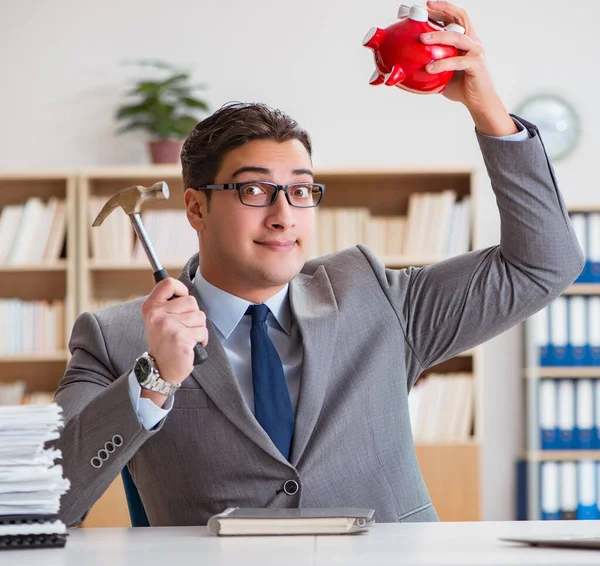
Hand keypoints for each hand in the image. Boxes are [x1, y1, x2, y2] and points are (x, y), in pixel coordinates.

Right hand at [141, 278, 207, 385]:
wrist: (159, 369)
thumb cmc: (164, 343)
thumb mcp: (157, 319)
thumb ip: (167, 304)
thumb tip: (183, 290)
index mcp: (151, 307)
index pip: (168, 284)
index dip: (181, 290)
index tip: (182, 300)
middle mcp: (157, 315)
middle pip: (191, 301)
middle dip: (194, 315)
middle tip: (183, 328)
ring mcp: (169, 327)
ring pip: (200, 317)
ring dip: (198, 328)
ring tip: (186, 338)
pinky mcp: (181, 339)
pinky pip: (203, 331)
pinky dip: (201, 339)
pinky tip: (190, 346)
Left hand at [420, 0, 516, 135]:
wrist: (478, 102)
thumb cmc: (459, 86)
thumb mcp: (439, 73)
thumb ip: (427, 65)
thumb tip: (401, 69)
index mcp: (464, 39)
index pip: (454, 17)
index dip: (441, 8)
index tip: (424, 7)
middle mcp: (472, 41)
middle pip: (459, 18)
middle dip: (442, 10)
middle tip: (423, 10)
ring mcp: (475, 52)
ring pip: (457, 38)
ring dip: (439, 36)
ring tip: (422, 39)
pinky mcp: (476, 65)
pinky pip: (458, 62)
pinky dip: (443, 64)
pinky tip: (429, 68)